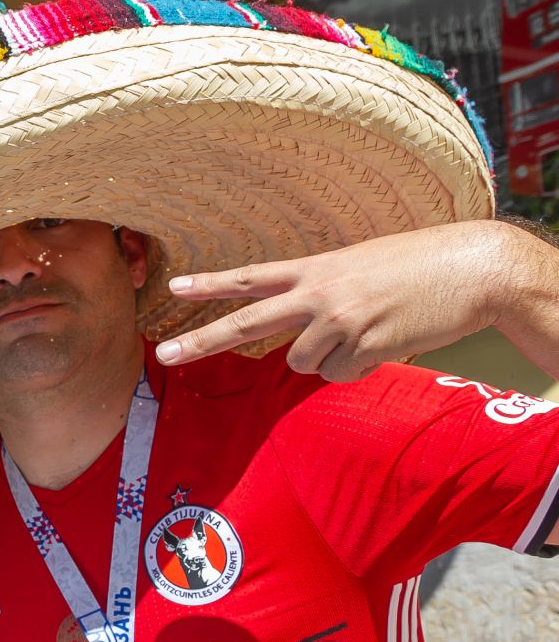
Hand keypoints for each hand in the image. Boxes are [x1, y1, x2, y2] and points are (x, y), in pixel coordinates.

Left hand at [155, 221, 549, 381]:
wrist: (476, 268)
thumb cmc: (424, 266)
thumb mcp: (363, 267)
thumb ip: (325, 295)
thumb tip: (304, 337)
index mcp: (317, 269)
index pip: (253, 277)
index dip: (212, 283)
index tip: (175, 286)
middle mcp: (319, 295)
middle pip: (247, 323)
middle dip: (202, 341)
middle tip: (165, 356)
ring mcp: (339, 321)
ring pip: (305, 363)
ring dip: (332, 358)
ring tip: (372, 330)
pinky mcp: (363, 346)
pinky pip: (342, 375)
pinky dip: (362, 367)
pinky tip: (390, 341)